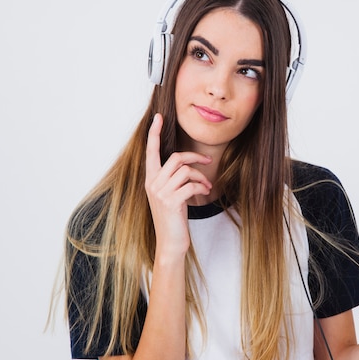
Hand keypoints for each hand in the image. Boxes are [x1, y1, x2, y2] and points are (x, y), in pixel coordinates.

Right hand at [145, 113, 212, 254]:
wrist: (170, 242)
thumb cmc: (172, 218)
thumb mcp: (168, 195)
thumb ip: (172, 179)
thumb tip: (186, 165)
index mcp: (150, 179)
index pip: (150, 151)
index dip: (154, 133)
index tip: (159, 117)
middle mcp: (152, 183)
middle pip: (175, 157)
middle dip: (195, 157)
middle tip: (208, 162)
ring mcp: (161, 193)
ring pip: (185, 170)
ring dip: (201, 176)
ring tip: (207, 185)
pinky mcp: (171, 201)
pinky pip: (191, 184)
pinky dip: (201, 186)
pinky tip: (205, 192)